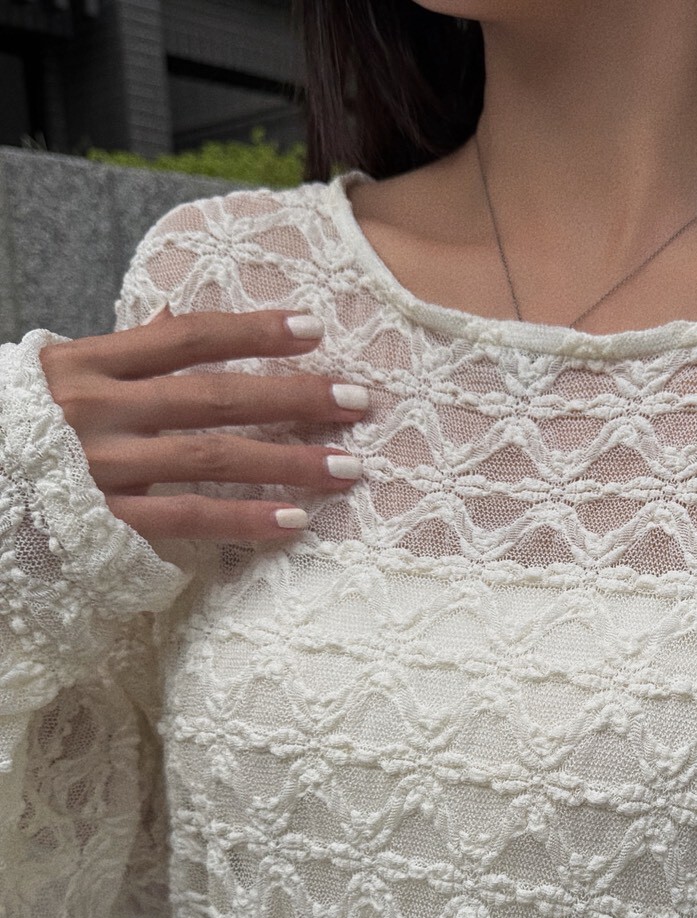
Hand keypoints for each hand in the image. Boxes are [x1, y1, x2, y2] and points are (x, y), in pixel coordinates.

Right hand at [37, 305, 368, 542]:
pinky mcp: (105, 521)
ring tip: (348, 467)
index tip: (314, 328)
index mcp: (89, 363)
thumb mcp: (64, 373)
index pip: (186, 336)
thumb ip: (125, 351)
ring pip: (212, 458)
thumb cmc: (23, 425)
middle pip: (215, 397)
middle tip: (356, 401)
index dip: (253, 331)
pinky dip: (244, 520)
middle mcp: (98, 410)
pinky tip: (296, 520)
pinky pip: (187, 518)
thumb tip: (170, 311)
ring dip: (288, 462)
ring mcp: (102, 466)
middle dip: (293, 397)